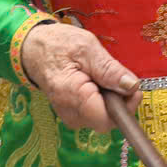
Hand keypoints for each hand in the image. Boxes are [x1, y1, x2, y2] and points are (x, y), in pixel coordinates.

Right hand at [18, 20, 139, 132]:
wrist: (34, 50)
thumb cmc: (59, 45)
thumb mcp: (87, 48)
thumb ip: (110, 69)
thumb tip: (132, 86)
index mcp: (72, 96)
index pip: (106, 120)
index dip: (125, 107)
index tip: (132, 88)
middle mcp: (70, 113)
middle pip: (107, 120)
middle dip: (119, 101)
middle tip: (115, 76)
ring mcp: (70, 116)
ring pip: (103, 117)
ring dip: (111, 99)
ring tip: (101, 76)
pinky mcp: (73, 114)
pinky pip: (96, 113)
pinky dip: (102, 100)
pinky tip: (96, 83)